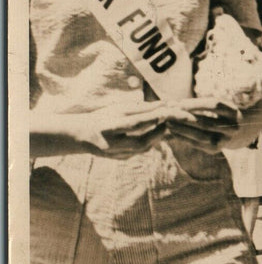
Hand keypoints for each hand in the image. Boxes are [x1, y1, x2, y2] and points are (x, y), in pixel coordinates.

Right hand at [80, 101, 197, 158]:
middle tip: (178, 122)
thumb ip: (142, 108)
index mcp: (110, 128)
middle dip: (161, 132)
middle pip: (142, 142)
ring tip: (174, 127)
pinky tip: (164, 135)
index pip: (136, 123)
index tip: (169, 111)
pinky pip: (142, 151)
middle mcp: (113, 145)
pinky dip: (153, 142)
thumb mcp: (119, 108)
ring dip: (160, 138)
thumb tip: (165, 104)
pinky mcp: (122, 159)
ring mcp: (117, 155)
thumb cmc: (102, 117)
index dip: (153, 118)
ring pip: (144, 148)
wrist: (82, 136)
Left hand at [163, 97, 240, 153]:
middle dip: (185, 118)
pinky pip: (197, 144)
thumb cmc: (221, 112)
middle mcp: (232, 127)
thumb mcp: (216, 104)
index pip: (213, 105)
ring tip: (168, 124)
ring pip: (200, 135)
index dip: (196, 104)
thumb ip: (198, 104)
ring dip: (183, 129)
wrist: (240, 131)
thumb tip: (173, 104)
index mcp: (233, 111)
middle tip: (169, 114)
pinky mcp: (216, 149)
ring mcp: (225, 140)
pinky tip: (173, 133)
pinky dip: (184, 138)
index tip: (178, 103)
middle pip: (206, 122)